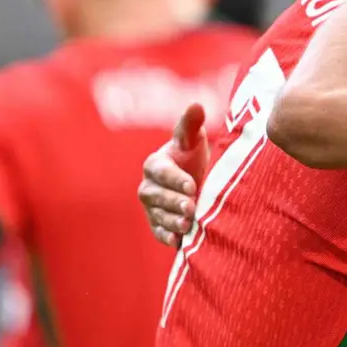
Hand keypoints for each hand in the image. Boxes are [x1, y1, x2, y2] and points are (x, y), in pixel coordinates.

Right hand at [138, 103, 206, 247]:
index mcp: (155, 164)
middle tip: (192, 207)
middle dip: (172, 202)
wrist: (198, 182)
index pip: (160, 171)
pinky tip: (180, 241)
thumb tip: (196, 105)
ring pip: (157, 215)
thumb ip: (191, 125)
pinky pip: (159, 232)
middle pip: (155, 196)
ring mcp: (152, 208)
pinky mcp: (158, 225)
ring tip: (188, 224)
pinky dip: (168, 237)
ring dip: (171, 221)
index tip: (192, 185)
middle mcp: (148, 186)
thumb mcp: (194, 140)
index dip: (175, 179)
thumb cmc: (193, 157)